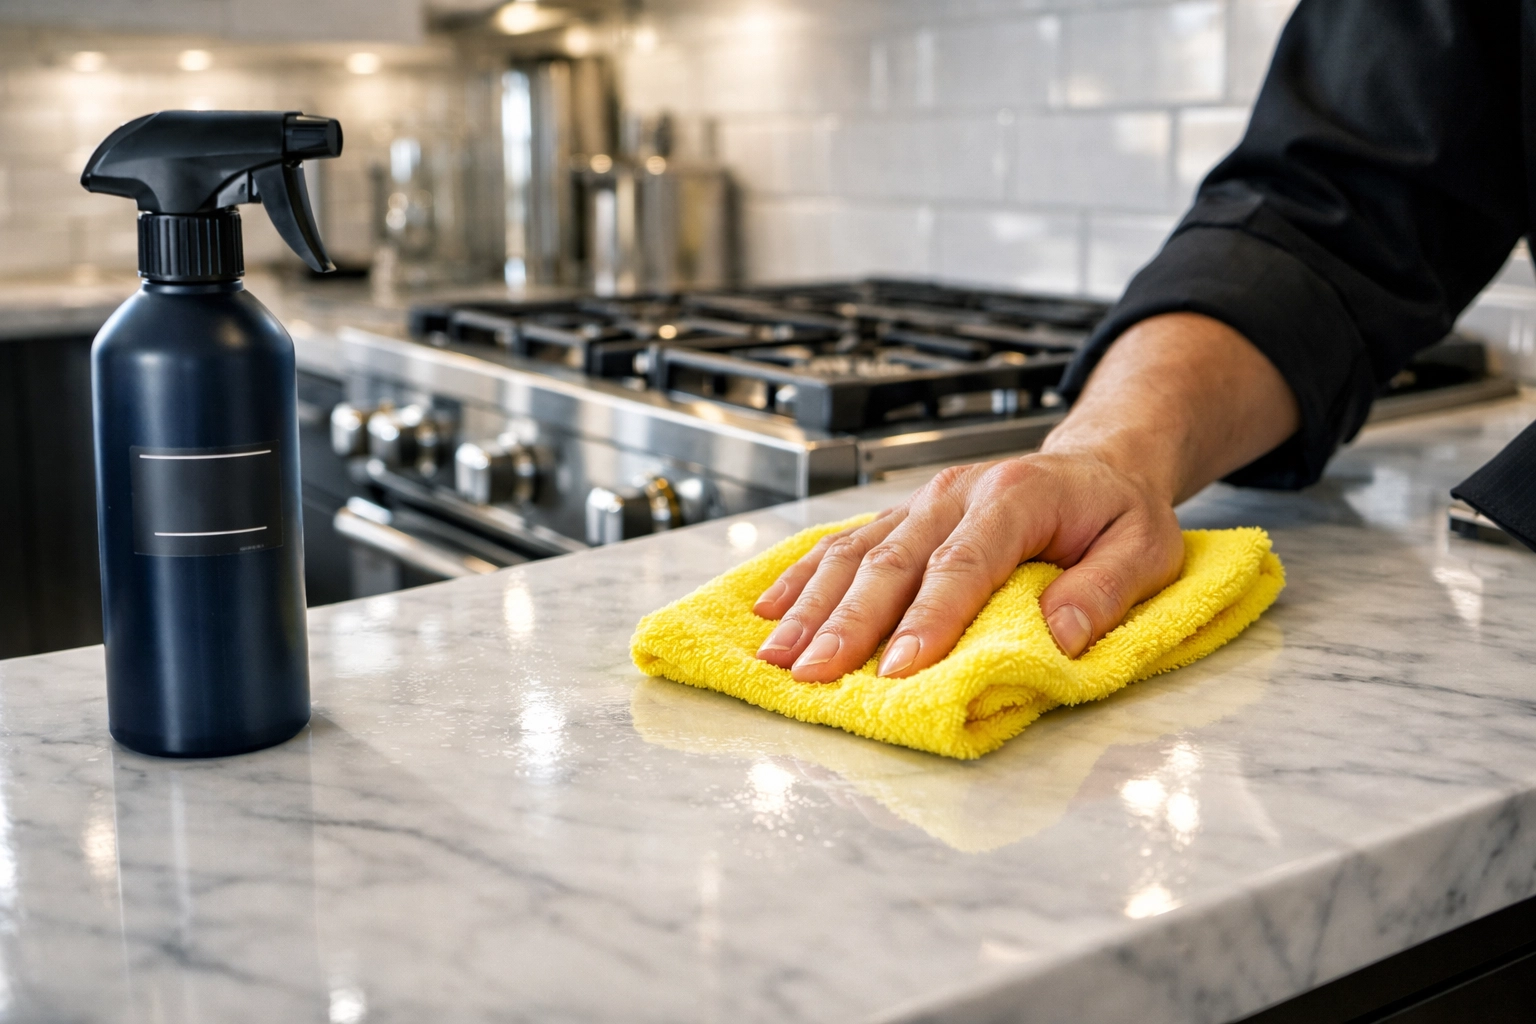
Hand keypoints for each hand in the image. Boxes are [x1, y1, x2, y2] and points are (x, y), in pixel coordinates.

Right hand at [752, 451, 1185, 681]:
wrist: (1100, 463)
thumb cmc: (1120, 512)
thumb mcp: (1148, 550)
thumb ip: (1104, 591)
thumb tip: (1058, 636)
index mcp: (1016, 497)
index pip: (962, 565)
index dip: (927, 620)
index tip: (897, 669)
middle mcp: (955, 494)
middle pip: (890, 563)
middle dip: (846, 624)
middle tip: (813, 674)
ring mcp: (923, 503)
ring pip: (855, 554)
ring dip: (811, 607)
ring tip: (776, 656)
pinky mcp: (903, 516)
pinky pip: (845, 544)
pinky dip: (803, 578)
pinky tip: (769, 610)